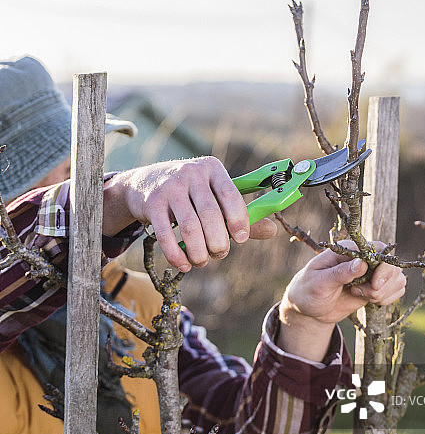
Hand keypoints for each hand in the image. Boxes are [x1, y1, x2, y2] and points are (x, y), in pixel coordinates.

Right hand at [103, 157, 276, 270]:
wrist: (143, 183)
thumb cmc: (188, 192)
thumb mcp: (213, 194)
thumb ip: (241, 214)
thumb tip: (272, 230)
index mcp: (212, 169)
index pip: (230, 195)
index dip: (239, 220)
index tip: (240, 239)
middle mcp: (191, 174)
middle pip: (210, 215)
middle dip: (218, 242)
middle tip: (219, 254)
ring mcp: (169, 188)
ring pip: (189, 227)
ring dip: (199, 252)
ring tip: (202, 261)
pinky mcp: (152, 204)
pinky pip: (166, 235)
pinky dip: (177, 255)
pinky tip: (185, 264)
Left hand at [277, 240, 405, 360]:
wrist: (308, 308)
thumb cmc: (308, 291)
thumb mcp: (320, 283)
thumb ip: (340, 273)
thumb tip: (362, 263)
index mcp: (349, 250)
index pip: (378, 248)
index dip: (383, 267)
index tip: (374, 285)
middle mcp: (363, 258)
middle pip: (392, 265)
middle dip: (383, 285)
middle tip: (365, 294)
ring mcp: (371, 272)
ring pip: (397, 278)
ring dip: (384, 293)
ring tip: (362, 296)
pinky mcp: (375, 285)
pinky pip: (396, 288)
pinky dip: (388, 298)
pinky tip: (371, 301)